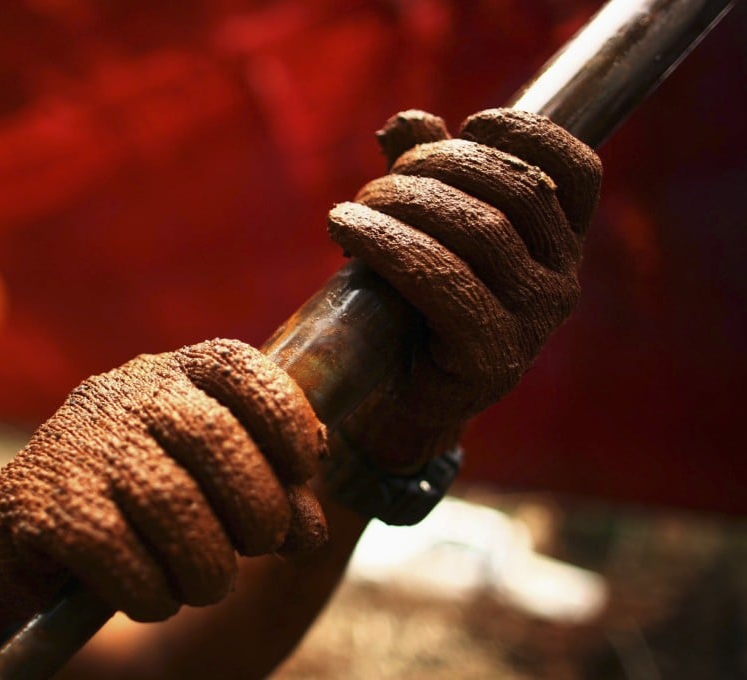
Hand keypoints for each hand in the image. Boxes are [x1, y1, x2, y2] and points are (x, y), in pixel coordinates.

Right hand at [0, 339, 326, 621]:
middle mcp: (125, 394)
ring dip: (209, 564)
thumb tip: (310, 527)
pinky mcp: (35, 497)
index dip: (286, 417)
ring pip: (169, 500)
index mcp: (175, 374)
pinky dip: (151, 588)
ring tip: (208, 584)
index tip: (302, 470)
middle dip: (258, 508)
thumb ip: (272, 493)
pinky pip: (112, 548)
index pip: (239, 367)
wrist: (34, 538)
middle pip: (214, 437)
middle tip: (260, 546)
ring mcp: (76, 441)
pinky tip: (154, 598)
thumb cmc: (146, 505)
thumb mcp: (216, 486)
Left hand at [327, 108, 600, 470]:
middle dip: (440, 165)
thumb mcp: (422, 228)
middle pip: (516, 190)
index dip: (524, 132)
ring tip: (352, 208)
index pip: (574, 171)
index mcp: (559, 244)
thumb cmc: (411, 302)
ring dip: (405, 203)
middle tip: (380, 182)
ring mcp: (532, 324)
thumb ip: (426, 171)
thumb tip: (408, 121)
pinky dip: (387, 245)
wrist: (396, 397)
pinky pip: (444, 283)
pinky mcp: (490, 358)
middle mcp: (561, 282)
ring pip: (481, 232)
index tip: (465, 125)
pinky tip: (344, 229)